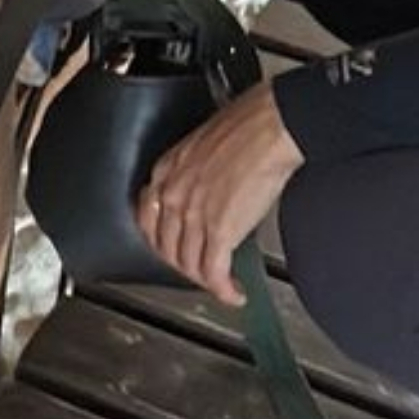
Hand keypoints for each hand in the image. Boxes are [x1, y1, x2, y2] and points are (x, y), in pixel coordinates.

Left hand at [138, 78, 302, 302]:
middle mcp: (172, 195)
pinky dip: (223, 289)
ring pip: (189, 263)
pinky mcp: (220, 230)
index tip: (174, 249)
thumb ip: (197, 170)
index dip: (162, 241)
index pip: (148, 219)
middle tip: (200, 273)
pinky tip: (233, 294)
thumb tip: (210, 188)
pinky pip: (214, 271)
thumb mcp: (203, 144)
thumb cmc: (248, 125)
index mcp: (166, 172)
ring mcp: (193, 215)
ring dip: (205, 281)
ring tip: (220, 285)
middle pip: (166, 247)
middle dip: (183, 266)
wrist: (271, 126)